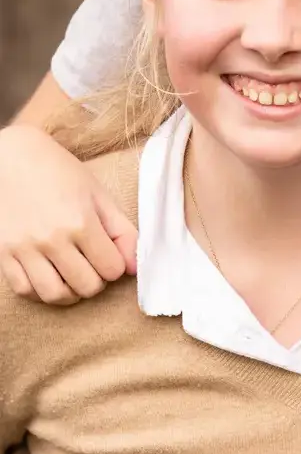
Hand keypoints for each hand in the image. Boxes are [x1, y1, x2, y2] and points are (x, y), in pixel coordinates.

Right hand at [0, 125, 136, 302]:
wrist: (9, 158)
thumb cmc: (58, 172)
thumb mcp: (98, 194)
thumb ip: (122, 231)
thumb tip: (134, 268)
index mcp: (80, 222)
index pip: (112, 269)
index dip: (115, 265)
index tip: (108, 253)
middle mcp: (51, 239)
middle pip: (87, 286)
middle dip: (97, 280)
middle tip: (92, 265)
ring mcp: (24, 249)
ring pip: (55, 295)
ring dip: (71, 291)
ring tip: (72, 275)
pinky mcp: (3, 253)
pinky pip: (25, 290)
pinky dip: (40, 290)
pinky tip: (48, 275)